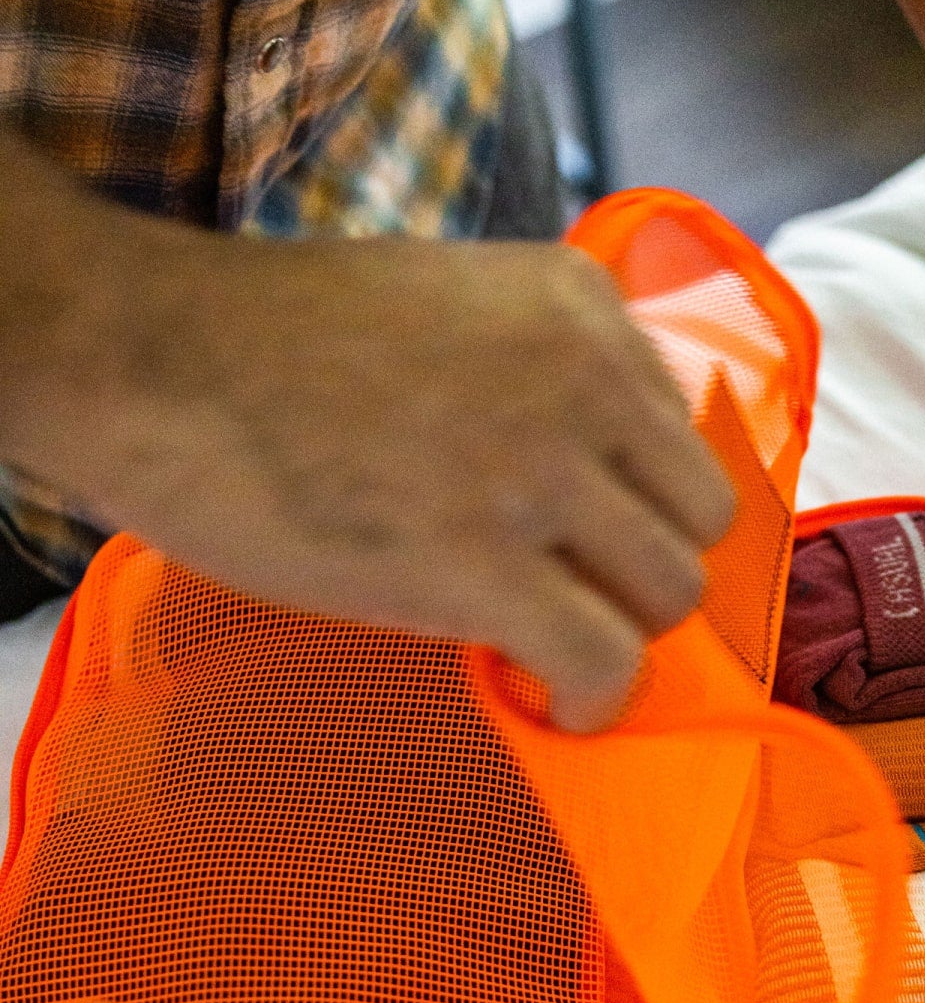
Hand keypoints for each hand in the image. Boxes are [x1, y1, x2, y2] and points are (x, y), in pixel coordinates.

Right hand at [19, 225, 734, 730]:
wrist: (147, 356)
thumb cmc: (272, 342)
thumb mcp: (446, 304)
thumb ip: (541, 368)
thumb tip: (593, 482)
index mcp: (577, 300)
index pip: (681, 432)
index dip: (636, 501)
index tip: (584, 536)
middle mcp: (581, 373)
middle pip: (699, 518)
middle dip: (642, 569)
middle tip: (572, 593)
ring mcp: (535, 465)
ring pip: (670, 591)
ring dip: (619, 632)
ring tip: (548, 641)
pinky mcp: (480, 561)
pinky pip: (606, 659)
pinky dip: (592, 699)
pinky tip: (550, 702)